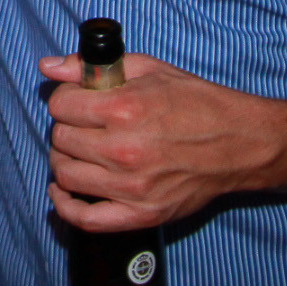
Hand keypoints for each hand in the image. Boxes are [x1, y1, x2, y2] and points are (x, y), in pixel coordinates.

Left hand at [40, 51, 286, 231]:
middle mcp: (123, 150)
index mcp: (124, 109)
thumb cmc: (196, 102)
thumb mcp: (147, 69)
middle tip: (82, 125)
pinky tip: (63, 191)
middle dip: (66, 127)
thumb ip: (91, 66)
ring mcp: (131, 187)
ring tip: (78, 152)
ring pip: (65, 175)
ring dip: (64, 161)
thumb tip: (48, 67)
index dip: (65, 100)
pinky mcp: (141, 214)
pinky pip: (85, 219)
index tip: (76, 102)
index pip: (61, 106)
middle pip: (61, 139)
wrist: (238, 142)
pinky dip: (65, 206)